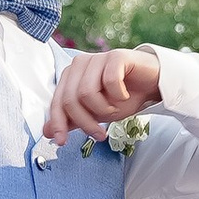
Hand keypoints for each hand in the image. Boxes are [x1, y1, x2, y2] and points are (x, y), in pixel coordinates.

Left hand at [45, 48, 162, 144]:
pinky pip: (110, 81)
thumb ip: (72, 120)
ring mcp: (98, 57)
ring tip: (114, 109)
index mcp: (70, 75)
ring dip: (103, 109)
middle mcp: (80, 64)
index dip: (58, 123)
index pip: (57, 102)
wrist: (151, 84)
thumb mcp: (94, 113)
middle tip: (100, 134)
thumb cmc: (122, 96)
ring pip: (87, 92)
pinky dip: (118, 95)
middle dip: (85, 122)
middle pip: (70, 99)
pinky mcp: (116, 56)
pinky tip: (124, 94)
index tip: (62, 142)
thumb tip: (47, 132)